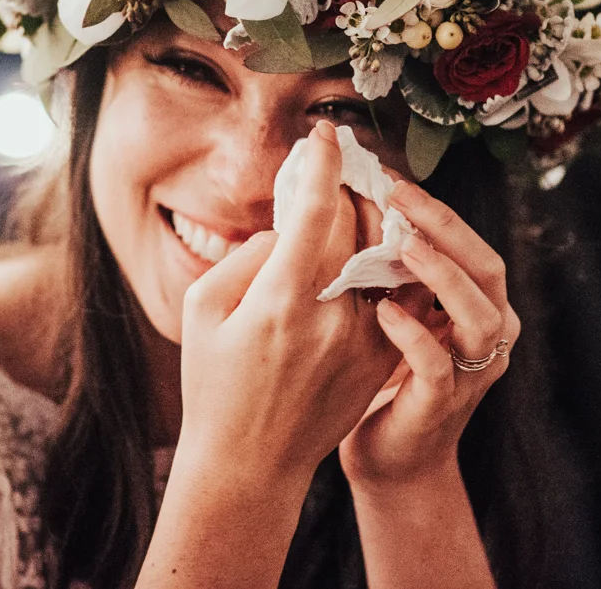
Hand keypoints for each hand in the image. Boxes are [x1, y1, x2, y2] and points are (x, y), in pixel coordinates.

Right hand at [173, 121, 402, 491]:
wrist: (249, 465)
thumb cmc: (214, 386)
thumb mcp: (203, 312)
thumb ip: (245, 258)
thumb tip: (286, 230)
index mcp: (281, 300)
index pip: (315, 211)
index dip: (323, 164)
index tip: (326, 134)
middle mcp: (330, 316)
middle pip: (355, 226)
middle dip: (350, 185)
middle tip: (340, 159)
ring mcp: (362, 339)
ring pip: (382, 256)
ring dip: (374, 220)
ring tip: (362, 195)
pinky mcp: (380, 357)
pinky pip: (397, 292)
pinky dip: (390, 262)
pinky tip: (379, 243)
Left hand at [338, 178, 520, 490]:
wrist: (390, 458)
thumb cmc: (386, 375)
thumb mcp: (397, 312)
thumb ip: (396, 271)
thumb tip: (360, 202)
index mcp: (480, 307)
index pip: (472, 246)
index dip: (438, 211)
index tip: (393, 179)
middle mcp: (489, 337)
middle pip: (488, 269)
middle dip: (446, 228)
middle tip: (399, 195)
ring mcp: (471, 374)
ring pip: (480, 317)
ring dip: (442, 276)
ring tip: (401, 246)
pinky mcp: (443, 406)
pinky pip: (438, 366)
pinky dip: (414, 335)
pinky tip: (383, 312)